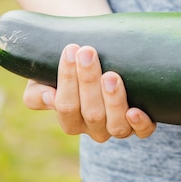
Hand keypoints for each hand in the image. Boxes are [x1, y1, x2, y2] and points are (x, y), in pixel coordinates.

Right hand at [22, 44, 155, 141]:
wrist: (100, 68)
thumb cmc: (72, 72)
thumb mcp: (44, 81)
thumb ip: (37, 92)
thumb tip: (50, 97)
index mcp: (70, 120)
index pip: (65, 106)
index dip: (67, 79)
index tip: (70, 50)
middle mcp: (94, 128)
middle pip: (91, 113)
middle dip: (88, 81)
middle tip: (88, 53)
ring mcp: (117, 128)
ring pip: (115, 125)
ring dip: (113, 101)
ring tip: (111, 76)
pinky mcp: (140, 126)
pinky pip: (142, 132)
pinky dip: (139, 124)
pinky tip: (135, 111)